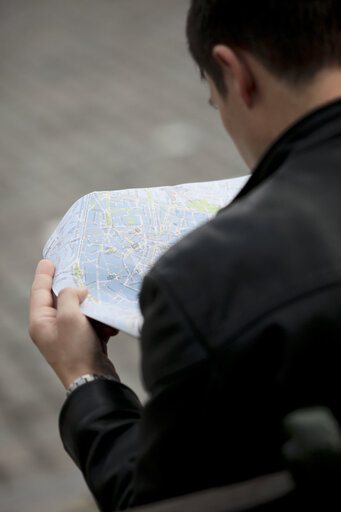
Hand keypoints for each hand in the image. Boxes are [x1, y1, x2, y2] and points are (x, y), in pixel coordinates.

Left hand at [29, 259, 119, 388]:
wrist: (94, 382)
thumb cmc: (77, 350)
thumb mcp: (69, 317)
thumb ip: (69, 296)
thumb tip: (78, 291)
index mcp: (41, 322)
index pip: (39, 291)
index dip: (44, 274)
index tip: (48, 260)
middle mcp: (51, 328)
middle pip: (62, 300)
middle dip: (77, 294)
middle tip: (85, 278)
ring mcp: (68, 336)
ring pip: (81, 311)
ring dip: (95, 312)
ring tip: (102, 319)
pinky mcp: (84, 342)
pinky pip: (92, 323)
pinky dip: (101, 323)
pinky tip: (109, 330)